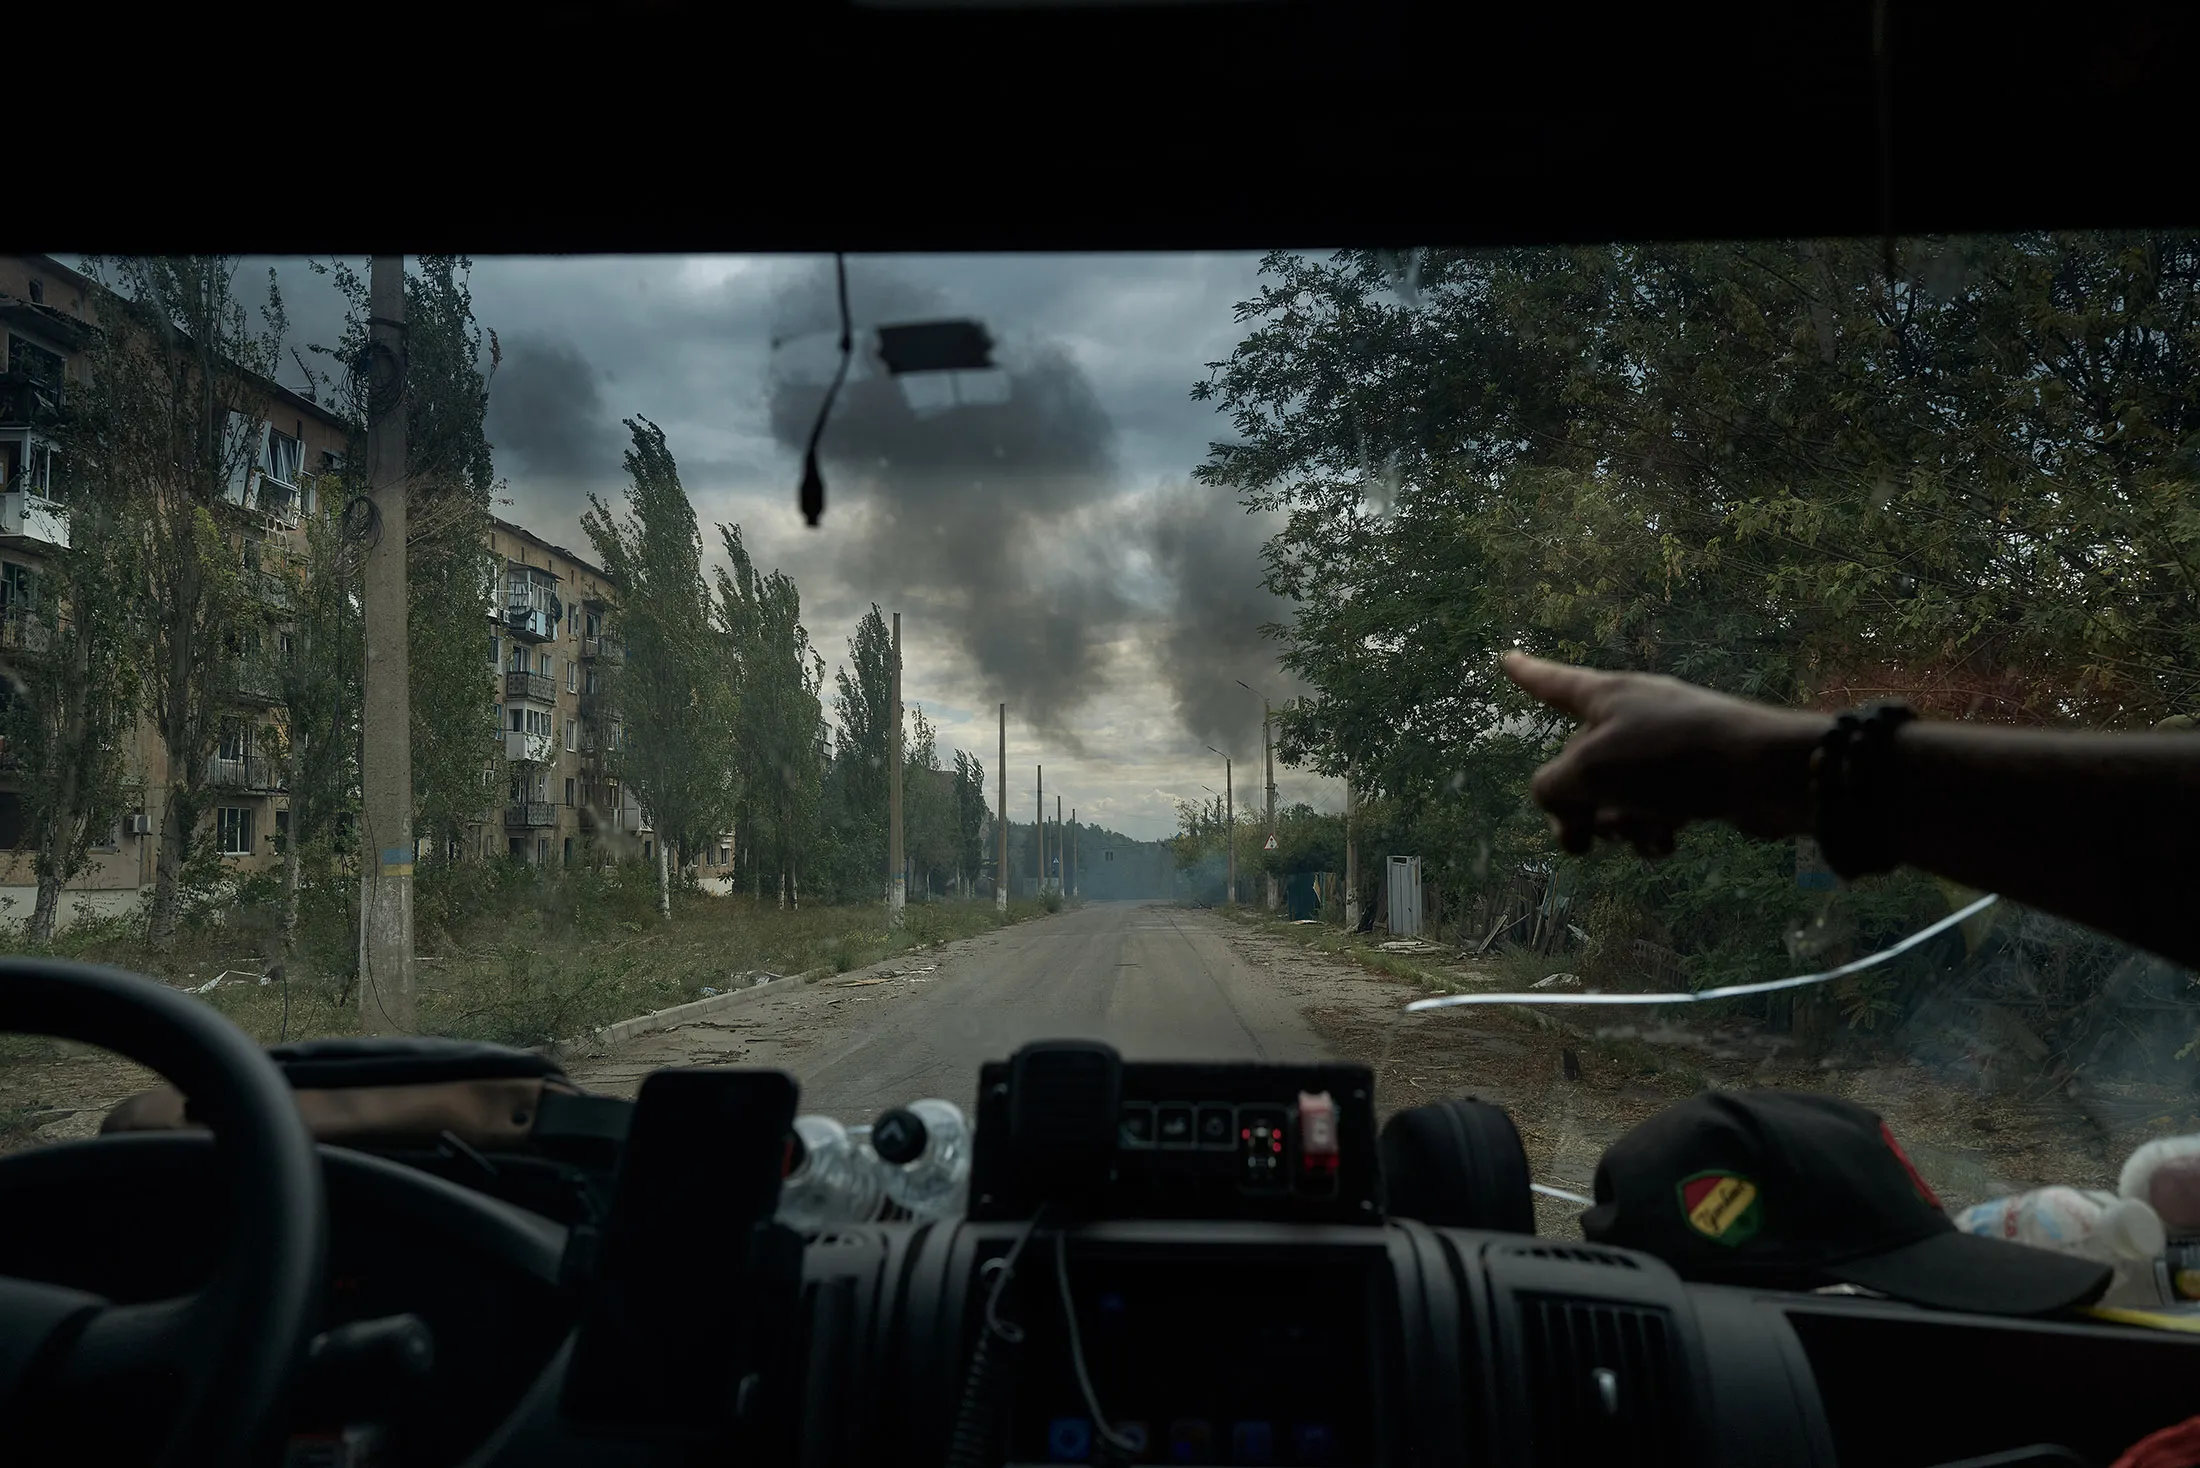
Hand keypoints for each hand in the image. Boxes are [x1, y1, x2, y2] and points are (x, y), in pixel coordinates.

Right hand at [1501, 653, 1830, 858]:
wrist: (1764, 773)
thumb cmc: (1669, 759)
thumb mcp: (1587, 771)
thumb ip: (1551, 786)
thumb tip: (1560, 802)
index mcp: (1606, 696)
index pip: (1553, 682)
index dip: (1527, 674)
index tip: (1507, 657)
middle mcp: (1635, 714)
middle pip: (1580, 761)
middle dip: (1575, 805)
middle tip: (1575, 841)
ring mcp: (1667, 746)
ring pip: (1616, 792)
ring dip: (1617, 823)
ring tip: (1638, 833)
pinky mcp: (1698, 777)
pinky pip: (1655, 807)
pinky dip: (1653, 829)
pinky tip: (1668, 842)